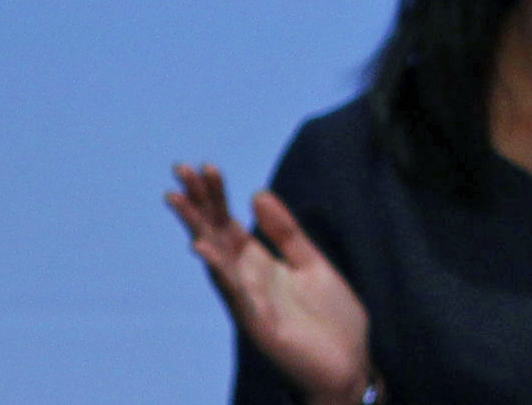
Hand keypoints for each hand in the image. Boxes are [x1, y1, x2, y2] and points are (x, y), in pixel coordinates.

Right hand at [166, 163, 372, 404]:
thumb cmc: (330, 320)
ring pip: (218, 262)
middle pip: (218, 236)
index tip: (203, 165)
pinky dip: (220, 270)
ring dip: (200, 230)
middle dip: (199, 205)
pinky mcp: (260, 324)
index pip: (231, 225)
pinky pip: (236, 293)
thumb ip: (285, 232)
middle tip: (180, 171)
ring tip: (181, 202)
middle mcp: (249, 282)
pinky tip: (205, 249)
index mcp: (262, 266)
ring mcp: (251, 303)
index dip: (217, 197)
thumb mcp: (311, 264)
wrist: (351, 366)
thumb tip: (257, 194)